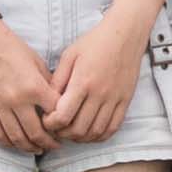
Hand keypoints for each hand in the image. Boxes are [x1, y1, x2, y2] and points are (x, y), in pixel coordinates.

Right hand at [0, 13, 59, 150]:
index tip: (66, 129)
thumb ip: (49, 85)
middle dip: (48, 143)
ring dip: (29, 147)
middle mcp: (17, 99)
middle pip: (36, 133)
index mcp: (34, 86)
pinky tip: (16, 144)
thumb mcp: (38, 63)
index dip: (62, 125)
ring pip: (16, 138)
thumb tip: (61, 105)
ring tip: (38, 148)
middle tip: (54, 146)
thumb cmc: (14, 49)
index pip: (54, 115)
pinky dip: (8, 144)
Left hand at [44, 4, 154, 145]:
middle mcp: (100, 93)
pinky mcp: (125, 101)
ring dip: (80, 137)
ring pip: (95, 132)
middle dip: (63, 133)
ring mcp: (115, 99)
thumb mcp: (69, 55)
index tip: (46, 120)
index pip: (63, 116)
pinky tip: (90, 132)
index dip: (50, 124)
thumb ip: (57, 80)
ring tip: (71, 131)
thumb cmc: (95, 42)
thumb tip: (47, 101)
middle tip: (56, 128)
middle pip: (78, 129)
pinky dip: (100, 136)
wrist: (125, 34)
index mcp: (83, 81)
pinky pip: (113, 127)